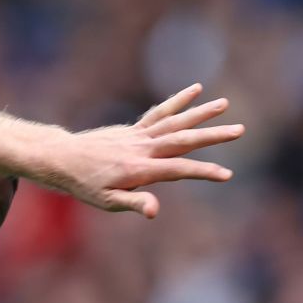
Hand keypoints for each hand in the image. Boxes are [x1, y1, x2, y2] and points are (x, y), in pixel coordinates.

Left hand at [50, 83, 242, 216]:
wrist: (63, 159)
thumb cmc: (84, 186)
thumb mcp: (106, 201)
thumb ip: (133, 203)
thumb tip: (154, 212)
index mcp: (139, 169)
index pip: (178, 169)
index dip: (203, 171)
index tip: (227, 174)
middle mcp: (142, 148)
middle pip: (182, 139)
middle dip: (212, 136)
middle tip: (240, 130)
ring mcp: (138, 136)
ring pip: (174, 121)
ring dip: (200, 112)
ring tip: (224, 103)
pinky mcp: (134, 129)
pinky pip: (159, 113)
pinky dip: (177, 101)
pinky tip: (195, 90)